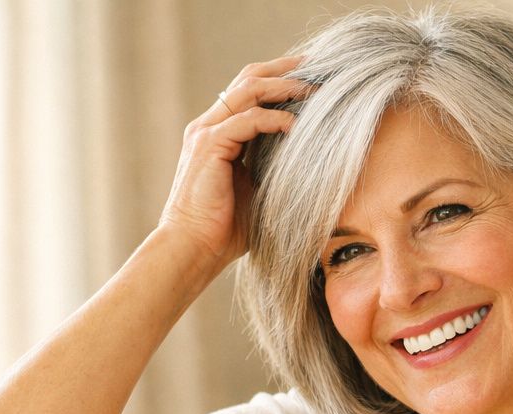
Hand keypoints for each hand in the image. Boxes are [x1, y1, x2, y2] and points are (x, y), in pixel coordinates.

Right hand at [156, 56, 309, 272]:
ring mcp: (207, 133)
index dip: (281, 79)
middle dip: (285, 69)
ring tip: (314, 89)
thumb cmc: (225, 229)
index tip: (313, 76)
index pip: (251, 91)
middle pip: (249, 79)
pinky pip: (247, 120)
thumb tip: (308, 161)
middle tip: (318, 66)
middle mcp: (210, 126)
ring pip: (248, 90)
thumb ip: (271, 167)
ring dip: (284, 86)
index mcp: (219, 133)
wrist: (194, 248)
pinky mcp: (210, 146)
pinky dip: (274, 119)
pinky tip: (297, 126)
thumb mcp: (256, 190)